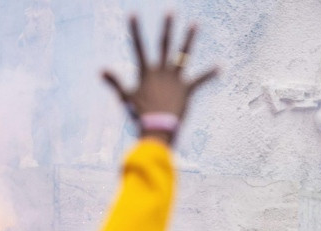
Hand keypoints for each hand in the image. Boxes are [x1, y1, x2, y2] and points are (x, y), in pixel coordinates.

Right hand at [102, 15, 216, 144]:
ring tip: (195, 23)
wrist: (158, 129)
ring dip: (189, 38)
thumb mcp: (126, 97)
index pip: (139, 47)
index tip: (133, 13)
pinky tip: (220, 66)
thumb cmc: (140, 115)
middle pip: (165, 44)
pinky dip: (210, 73)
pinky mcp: (187, 90)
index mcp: (146, 72)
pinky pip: (200, 80)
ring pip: (184, 54)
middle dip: (167, 26)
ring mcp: (176, 79)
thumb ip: (115, 82)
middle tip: (171, 10)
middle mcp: (162, 71)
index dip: (135, 30)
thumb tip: (99, 69)